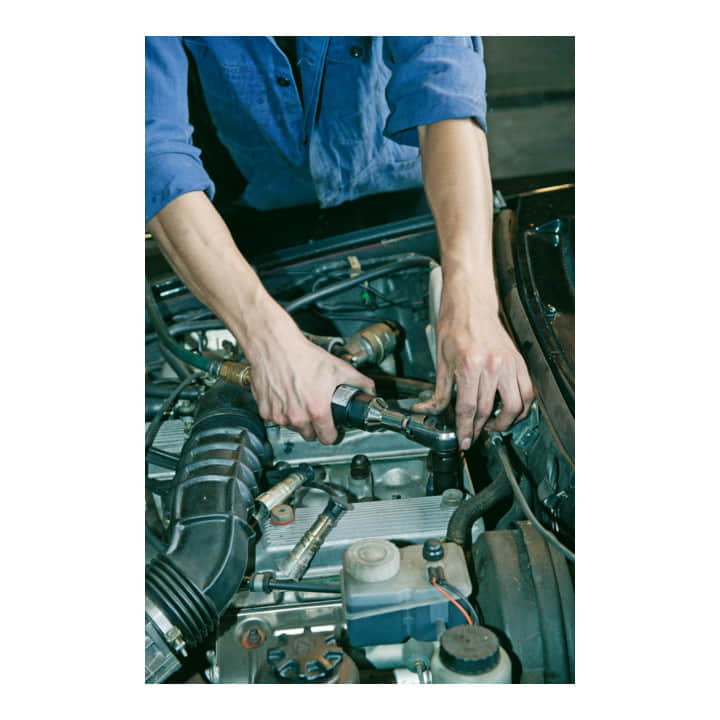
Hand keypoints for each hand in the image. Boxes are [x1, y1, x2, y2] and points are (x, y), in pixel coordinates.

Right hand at [245, 309, 374, 443]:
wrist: (275, 346)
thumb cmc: (303, 355)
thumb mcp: (338, 368)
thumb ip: (359, 381)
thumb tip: (369, 389)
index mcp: (317, 410)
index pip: (328, 439)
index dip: (332, 434)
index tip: (332, 429)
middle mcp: (297, 416)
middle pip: (309, 435)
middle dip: (314, 426)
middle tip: (315, 410)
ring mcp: (279, 415)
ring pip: (292, 427)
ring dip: (296, 419)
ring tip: (300, 399)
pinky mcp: (265, 409)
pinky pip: (275, 418)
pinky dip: (280, 411)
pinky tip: (285, 396)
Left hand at [412, 292, 533, 449]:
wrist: (471, 304)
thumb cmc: (454, 326)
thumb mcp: (441, 360)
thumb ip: (438, 391)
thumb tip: (425, 410)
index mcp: (469, 365)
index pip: (469, 408)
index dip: (466, 429)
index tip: (464, 441)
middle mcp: (492, 366)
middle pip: (489, 410)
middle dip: (481, 429)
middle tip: (474, 434)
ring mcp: (509, 364)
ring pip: (515, 406)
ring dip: (505, 422)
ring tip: (494, 425)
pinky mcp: (519, 361)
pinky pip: (528, 391)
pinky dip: (522, 406)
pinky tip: (511, 410)